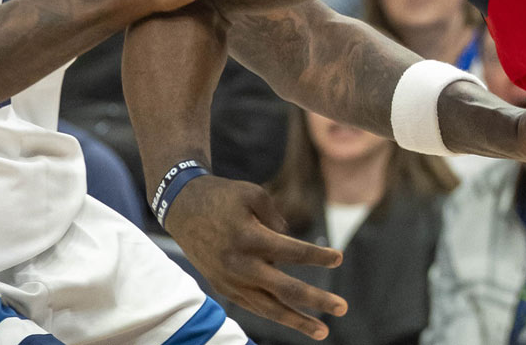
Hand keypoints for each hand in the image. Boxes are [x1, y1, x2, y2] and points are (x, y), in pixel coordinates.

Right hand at [165, 174, 345, 339]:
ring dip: (297, 321)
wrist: (182, 209)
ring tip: (323, 331)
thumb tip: (291, 249)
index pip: (293, 253)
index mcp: (250, 238)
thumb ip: (278, 220)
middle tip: (343, 308)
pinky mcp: (223, 288)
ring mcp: (230, 281)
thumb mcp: (254, 195)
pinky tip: (294, 319)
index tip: (339, 258)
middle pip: (286, 289)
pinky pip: (254, 306)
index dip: (318, 257)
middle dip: (317, 300)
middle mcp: (240, 265)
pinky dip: (274, 313)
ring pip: (269, 308)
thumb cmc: (224, 197)